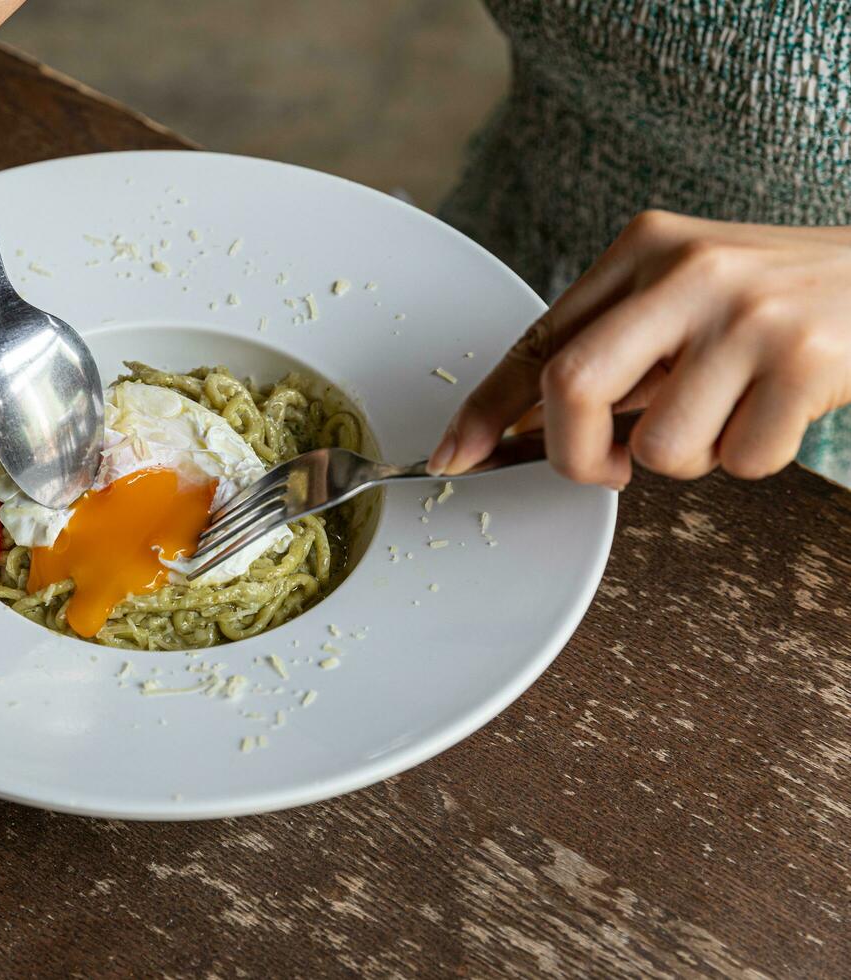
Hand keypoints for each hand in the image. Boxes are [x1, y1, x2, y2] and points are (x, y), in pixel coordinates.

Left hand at [428, 211, 850, 487]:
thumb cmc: (778, 296)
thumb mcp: (683, 293)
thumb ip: (612, 347)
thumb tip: (523, 429)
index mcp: (642, 249)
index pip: (538, 340)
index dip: (484, 410)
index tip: (451, 454)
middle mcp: (687, 271)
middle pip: (572, 386)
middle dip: (573, 454)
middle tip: (604, 470)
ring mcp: (747, 314)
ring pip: (658, 447)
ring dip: (686, 459)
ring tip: (727, 412)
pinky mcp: (807, 360)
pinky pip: (740, 461)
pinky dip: (751, 458)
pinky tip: (779, 409)